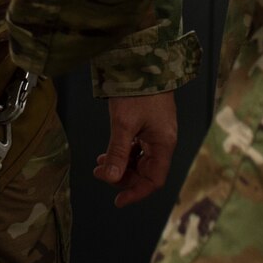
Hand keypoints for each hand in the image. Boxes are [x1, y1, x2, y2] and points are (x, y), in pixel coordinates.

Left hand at [96, 91, 177, 207]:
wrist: (144, 62)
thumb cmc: (137, 92)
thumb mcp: (124, 123)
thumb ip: (118, 152)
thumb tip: (110, 179)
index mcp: (163, 144)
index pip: (154, 180)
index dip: (136, 192)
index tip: (118, 200)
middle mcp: (162, 142)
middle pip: (145, 172)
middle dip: (123, 177)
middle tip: (100, 173)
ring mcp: (156, 133)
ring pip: (139, 160)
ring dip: (121, 164)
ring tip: (101, 162)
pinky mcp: (148, 125)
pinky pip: (137, 148)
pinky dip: (123, 153)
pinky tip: (108, 152)